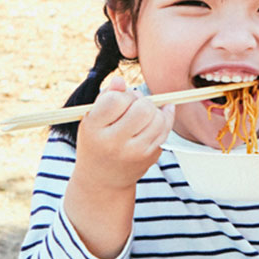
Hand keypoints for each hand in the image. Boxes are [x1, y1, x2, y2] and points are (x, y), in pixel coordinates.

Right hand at [65, 76, 173, 258]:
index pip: (116, 100)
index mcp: (94, 128)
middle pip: (142, 108)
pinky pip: (165, 130)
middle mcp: (113, 142)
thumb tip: (120, 80)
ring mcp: (134, 151)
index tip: (120, 99)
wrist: (102, 179)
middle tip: (134, 104)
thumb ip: (106, 97)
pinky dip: (166, 117)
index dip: (122, 94)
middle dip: (141, 100)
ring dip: (153, 109)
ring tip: (142, 113)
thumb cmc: (97, 141)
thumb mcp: (92, 119)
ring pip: (157, 118)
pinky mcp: (149, 156)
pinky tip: (162, 112)